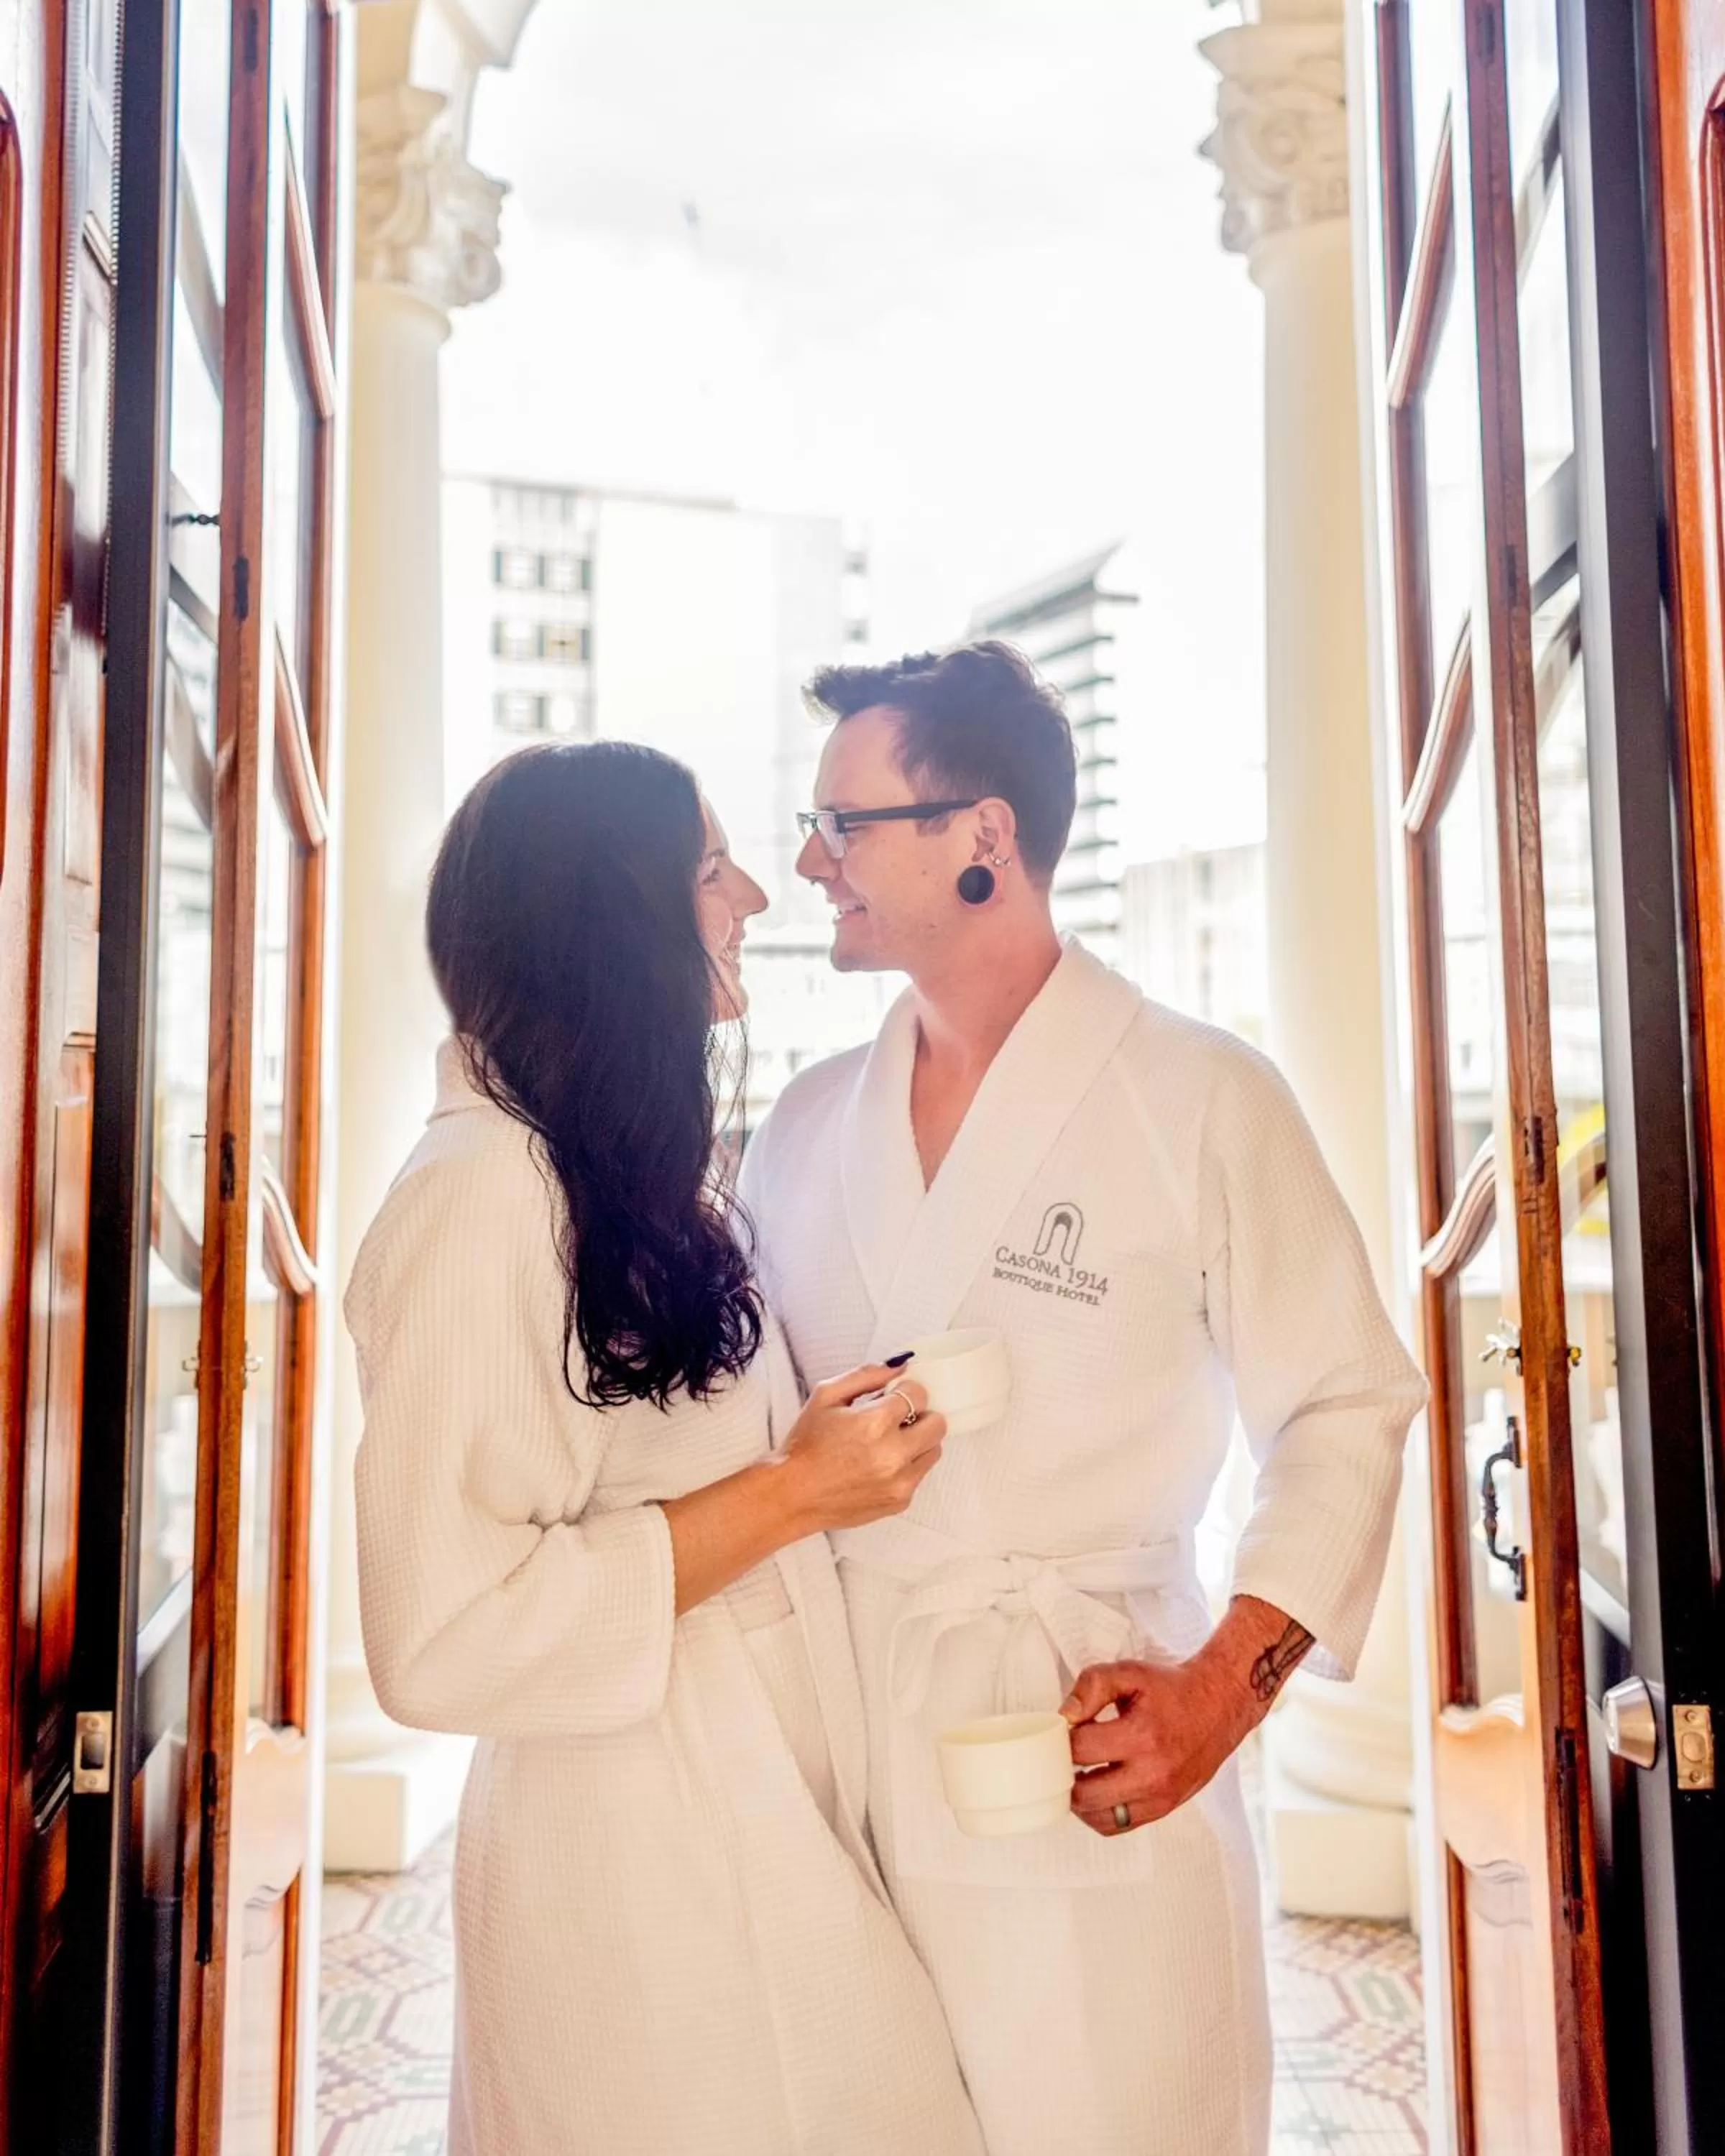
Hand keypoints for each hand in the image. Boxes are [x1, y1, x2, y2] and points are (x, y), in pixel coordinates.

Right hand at [780, 1363, 945, 1532]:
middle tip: (897, 1419)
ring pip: (934, 1450)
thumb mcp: (827, 1395)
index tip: (894, 1396)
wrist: (793, 1494)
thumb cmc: (806, 1445)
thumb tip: (899, 1366)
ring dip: (917, 1442)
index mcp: (875, 1422)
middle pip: (937, 1423)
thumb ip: (867, 1375)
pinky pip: (920, 1474)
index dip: (906, 1391)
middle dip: (920, 1415)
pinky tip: (879, 1465)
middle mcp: (893, 1454)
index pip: (919, 1394)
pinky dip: (906, 1466)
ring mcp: (900, 1481)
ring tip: (887, 1443)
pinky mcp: (900, 1501)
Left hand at [1060, 1596, 1313, 1835]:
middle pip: (1084, 1793)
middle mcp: (1153, 1774)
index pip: (1080, 1750)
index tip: (1064, 1730)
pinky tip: (1097, 1789)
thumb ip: (1092, 1687)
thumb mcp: (1130, 1673)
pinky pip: (1118, 1825)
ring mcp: (1160, 1797)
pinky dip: (1099, 1813)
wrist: (1218, 1706)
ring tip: (1080, 1772)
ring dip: (1080, 1798)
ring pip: (1098, 1817)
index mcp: (1143, 1737)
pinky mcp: (1164, 1808)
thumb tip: (1065, 1717)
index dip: (1063, 1738)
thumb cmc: (1172, 1690)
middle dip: (1065, 1774)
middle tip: (1065, 1756)